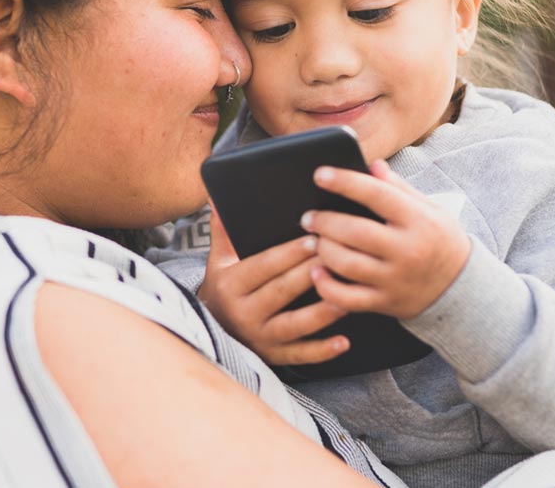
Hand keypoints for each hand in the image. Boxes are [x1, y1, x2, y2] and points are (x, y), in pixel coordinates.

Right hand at [197, 207, 349, 365]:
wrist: (208, 333)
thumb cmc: (222, 289)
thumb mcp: (218, 261)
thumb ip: (223, 231)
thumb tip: (217, 198)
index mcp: (231, 285)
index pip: (264, 266)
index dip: (289, 253)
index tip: (314, 238)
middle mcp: (244, 313)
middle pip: (281, 292)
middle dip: (310, 274)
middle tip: (339, 258)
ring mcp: (260, 338)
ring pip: (294, 324)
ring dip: (321, 312)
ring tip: (346, 296)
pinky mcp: (273, 357)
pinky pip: (300, 355)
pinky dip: (322, 351)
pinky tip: (344, 341)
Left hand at [304, 159, 470, 319]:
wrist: (461, 288)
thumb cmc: (440, 241)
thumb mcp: (429, 209)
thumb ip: (399, 188)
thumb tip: (373, 165)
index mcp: (418, 220)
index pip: (376, 194)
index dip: (345, 182)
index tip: (320, 174)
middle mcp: (407, 250)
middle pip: (355, 232)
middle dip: (324, 222)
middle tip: (308, 217)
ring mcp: (395, 279)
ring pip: (346, 264)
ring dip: (322, 250)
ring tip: (315, 240)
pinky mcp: (385, 303)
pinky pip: (346, 298)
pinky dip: (325, 285)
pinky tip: (317, 271)